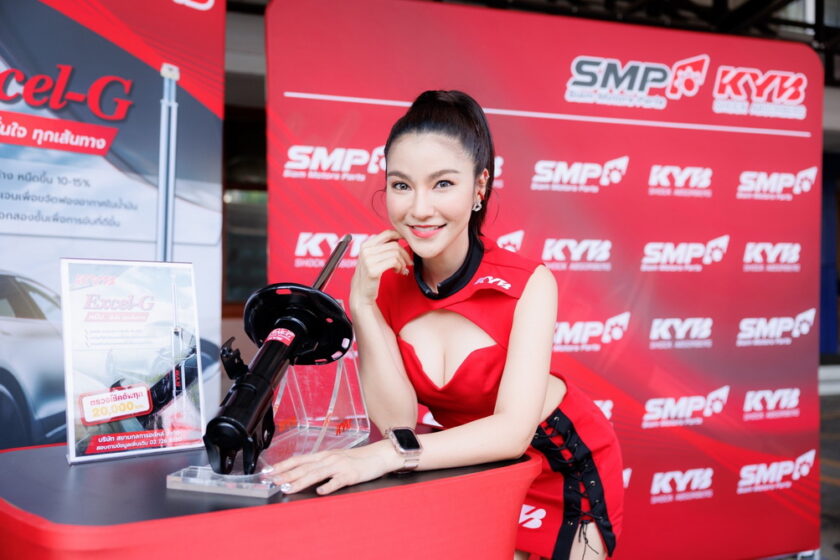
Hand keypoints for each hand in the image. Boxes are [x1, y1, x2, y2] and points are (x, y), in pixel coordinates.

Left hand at [270, 441, 398, 495]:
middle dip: (286, 475)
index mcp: (324, 455)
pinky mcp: (350, 475)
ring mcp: (339, 466)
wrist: (378, 455)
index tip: (268, 472)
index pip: (298, 459)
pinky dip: (328, 486)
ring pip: (316, 474)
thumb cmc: (357, 459)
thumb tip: (302, 472)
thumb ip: (320, 465)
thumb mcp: (336, 459)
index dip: (283, 465)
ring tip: (288, 488)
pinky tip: (320, 492)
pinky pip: (337, 481)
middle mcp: (329, 459)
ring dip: (300, 481)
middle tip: (271, 482)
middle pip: (304, 467)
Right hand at [350, 230, 410, 309]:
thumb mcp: (373, 257)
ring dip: (402, 262)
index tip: (406, 243)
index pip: (387, 233)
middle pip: (394, 245)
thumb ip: (383, 247)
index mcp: (366, 245)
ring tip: (401, 269)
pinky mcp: (373, 269)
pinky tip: (397, 271)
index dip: (400, 236)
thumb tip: (399, 237)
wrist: (361, 293)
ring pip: (396, 253)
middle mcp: (366, 250)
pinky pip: (394, 262)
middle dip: (405, 254)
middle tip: (408, 263)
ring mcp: (368, 259)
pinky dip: (400, 267)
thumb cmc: (370, 274)